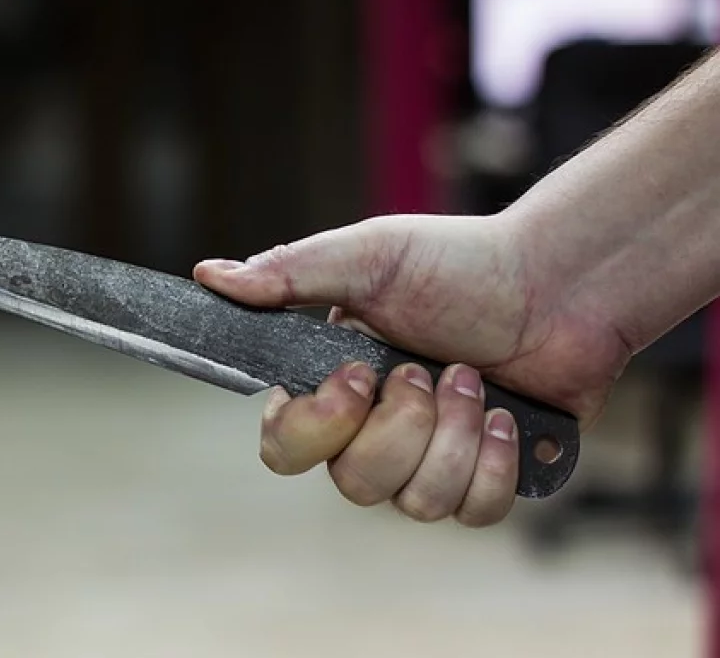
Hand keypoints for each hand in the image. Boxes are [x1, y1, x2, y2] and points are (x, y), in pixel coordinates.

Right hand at [194, 212, 630, 526]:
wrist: (558, 282)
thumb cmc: (461, 263)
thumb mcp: (368, 256)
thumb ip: (288, 274)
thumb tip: (211, 277)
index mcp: (335, 384)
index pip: (286, 445)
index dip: (317, 427)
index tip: (358, 377)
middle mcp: (375, 431)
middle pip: (352, 484)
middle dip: (401, 428)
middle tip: (428, 371)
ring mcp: (429, 459)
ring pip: (415, 502)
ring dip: (452, 437)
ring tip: (473, 381)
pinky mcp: (483, 477)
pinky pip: (471, 512)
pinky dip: (492, 464)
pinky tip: (505, 417)